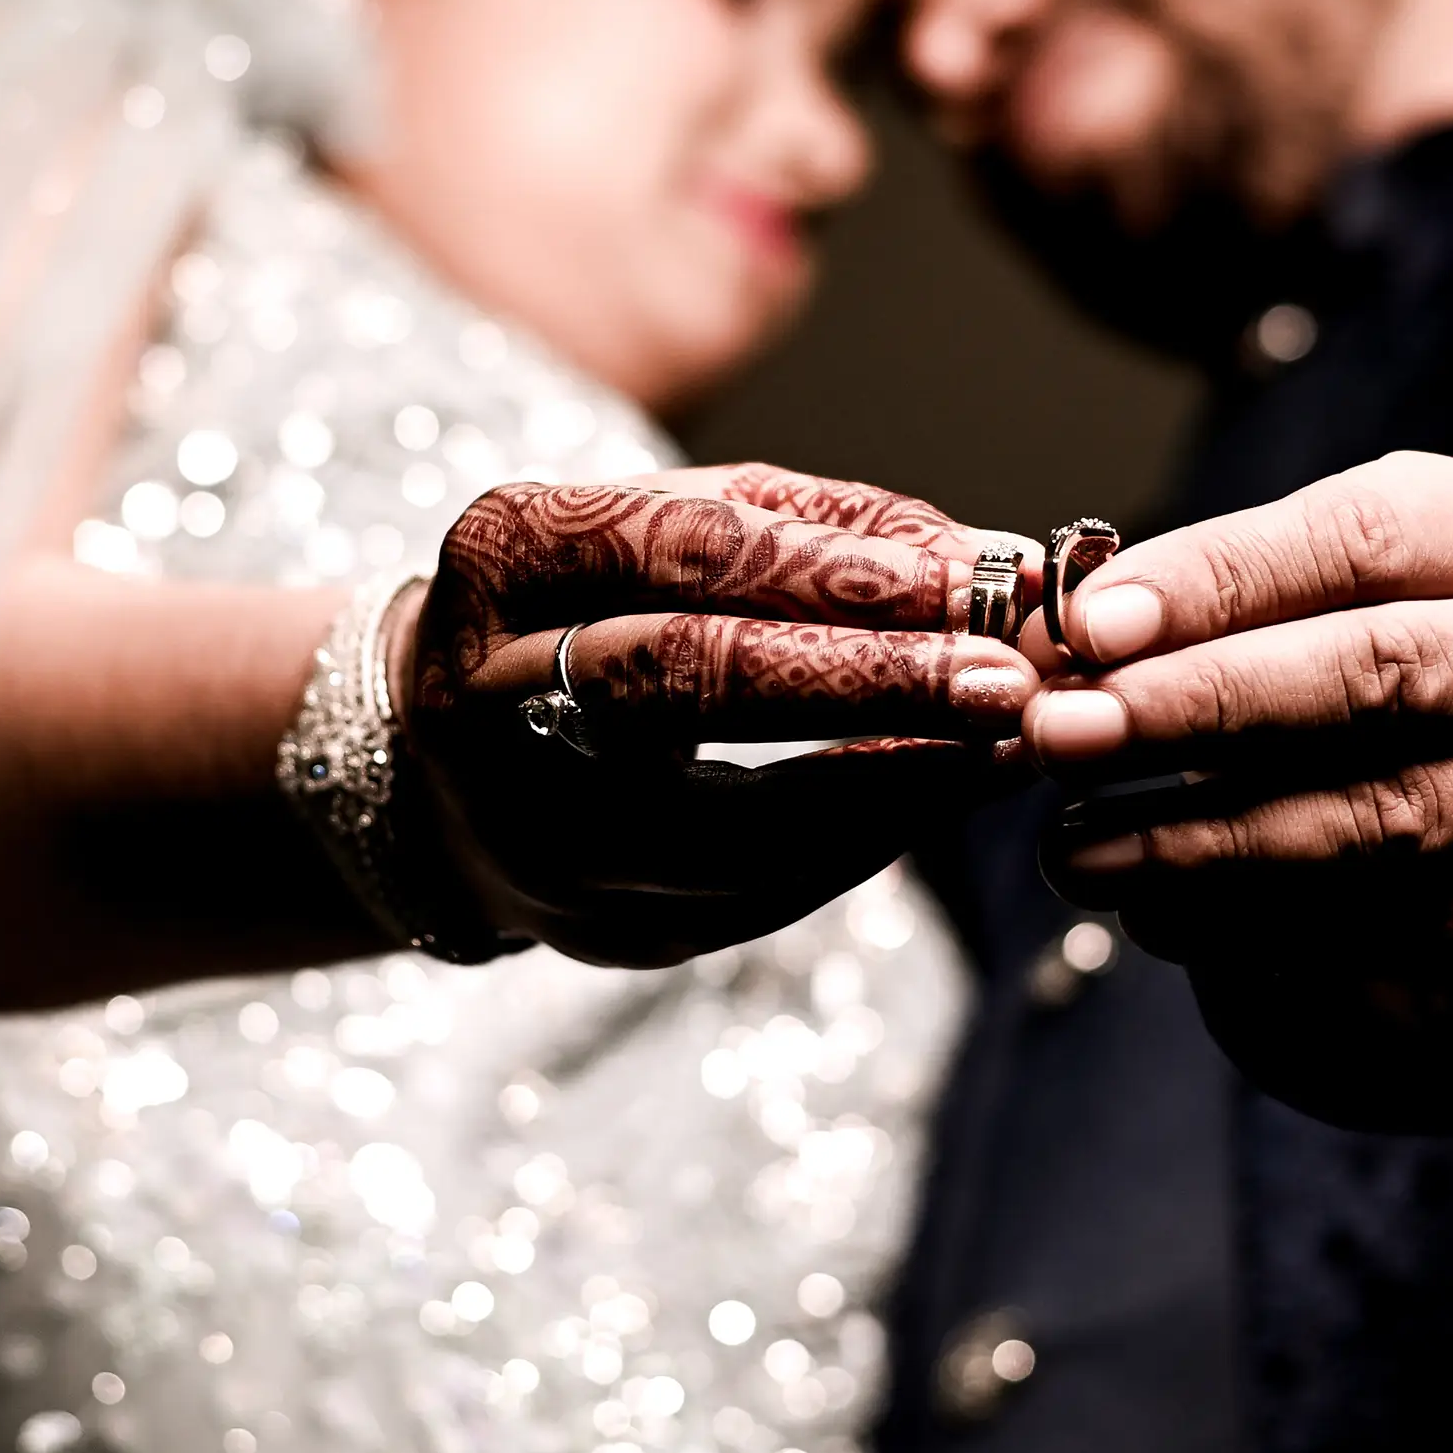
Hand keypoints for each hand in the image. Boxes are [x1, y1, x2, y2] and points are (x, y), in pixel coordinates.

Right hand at [398, 465, 1037, 965]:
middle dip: (873, 680)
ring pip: (734, 825)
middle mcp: (492, 692)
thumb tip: (994, 563)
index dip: (846, 571)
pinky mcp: (588, 927)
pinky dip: (863, 845)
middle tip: (1008, 681)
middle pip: (691, 681)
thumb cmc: (595, 605)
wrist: (445, 761)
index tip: (983, 581)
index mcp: (508, 554)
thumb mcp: (675, 525)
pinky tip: (941, 799)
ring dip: (894, 787)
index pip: (690, 551)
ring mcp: (530, 826)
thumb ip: (822, 528)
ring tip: (1005, 748)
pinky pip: (757, 898)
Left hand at [1024, 451, 1452, 982]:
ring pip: (1373, 827)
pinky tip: (1160, 915)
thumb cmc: (1421, 659)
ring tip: (1078, 847)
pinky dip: (1248, 933)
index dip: (1219, 581)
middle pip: (1377, 681)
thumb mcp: (1360, 580)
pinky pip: (1380, 942)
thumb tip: (1073, 637)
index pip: (1363, 541)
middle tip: (1065, 734)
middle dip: (1199, 708)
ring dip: (1199, 843)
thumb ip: (1239, 592)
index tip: (1094, 624)